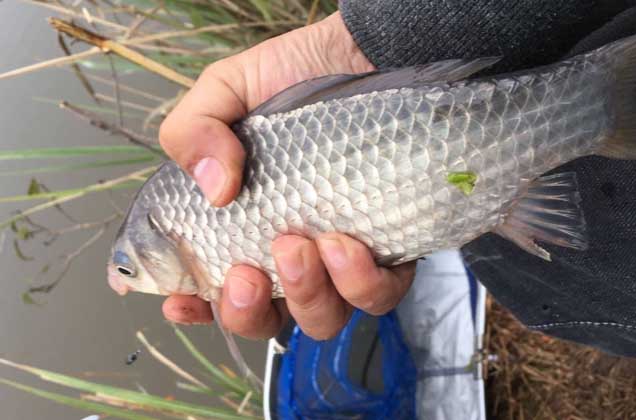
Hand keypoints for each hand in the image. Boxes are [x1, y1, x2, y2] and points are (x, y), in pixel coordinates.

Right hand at [159, 12, 415, 339]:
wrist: (357, 55)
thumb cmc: (287, 77)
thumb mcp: (223, 92)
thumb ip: (194, 133)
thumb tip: (214, 190)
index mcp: (243, 228)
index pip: (214, 290)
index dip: (198, 309)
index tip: (186, 302)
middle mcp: (288, 253)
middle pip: (268, 320)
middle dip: (252, 311)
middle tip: (252, 268)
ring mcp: (337, 258)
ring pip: (323, 318)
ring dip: (309, 297)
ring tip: (306, 244)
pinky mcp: (386, 249)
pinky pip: (381, 293)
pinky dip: (363, 284)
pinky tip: (348, 246)